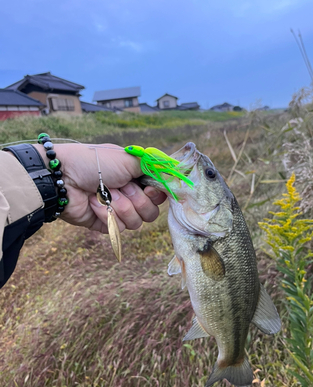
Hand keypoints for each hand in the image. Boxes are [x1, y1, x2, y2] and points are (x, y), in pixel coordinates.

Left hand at [35, 143, 165, 232]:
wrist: (65, 178)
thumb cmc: (95, 162)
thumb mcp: (128, 158)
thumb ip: (153, 165)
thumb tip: (173, 169)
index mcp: (136, 179)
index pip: (159, 195)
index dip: (157, 194)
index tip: (149, 187)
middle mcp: (129, 195)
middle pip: (151, 212)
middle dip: (136, 200)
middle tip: (120, 187)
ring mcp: (117, 211)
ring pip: (136, 222)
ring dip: (120, 206)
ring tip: (103, 194)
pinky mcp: (105, 225)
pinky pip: (118, 228)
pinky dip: (105, 214)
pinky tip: (94, 204)